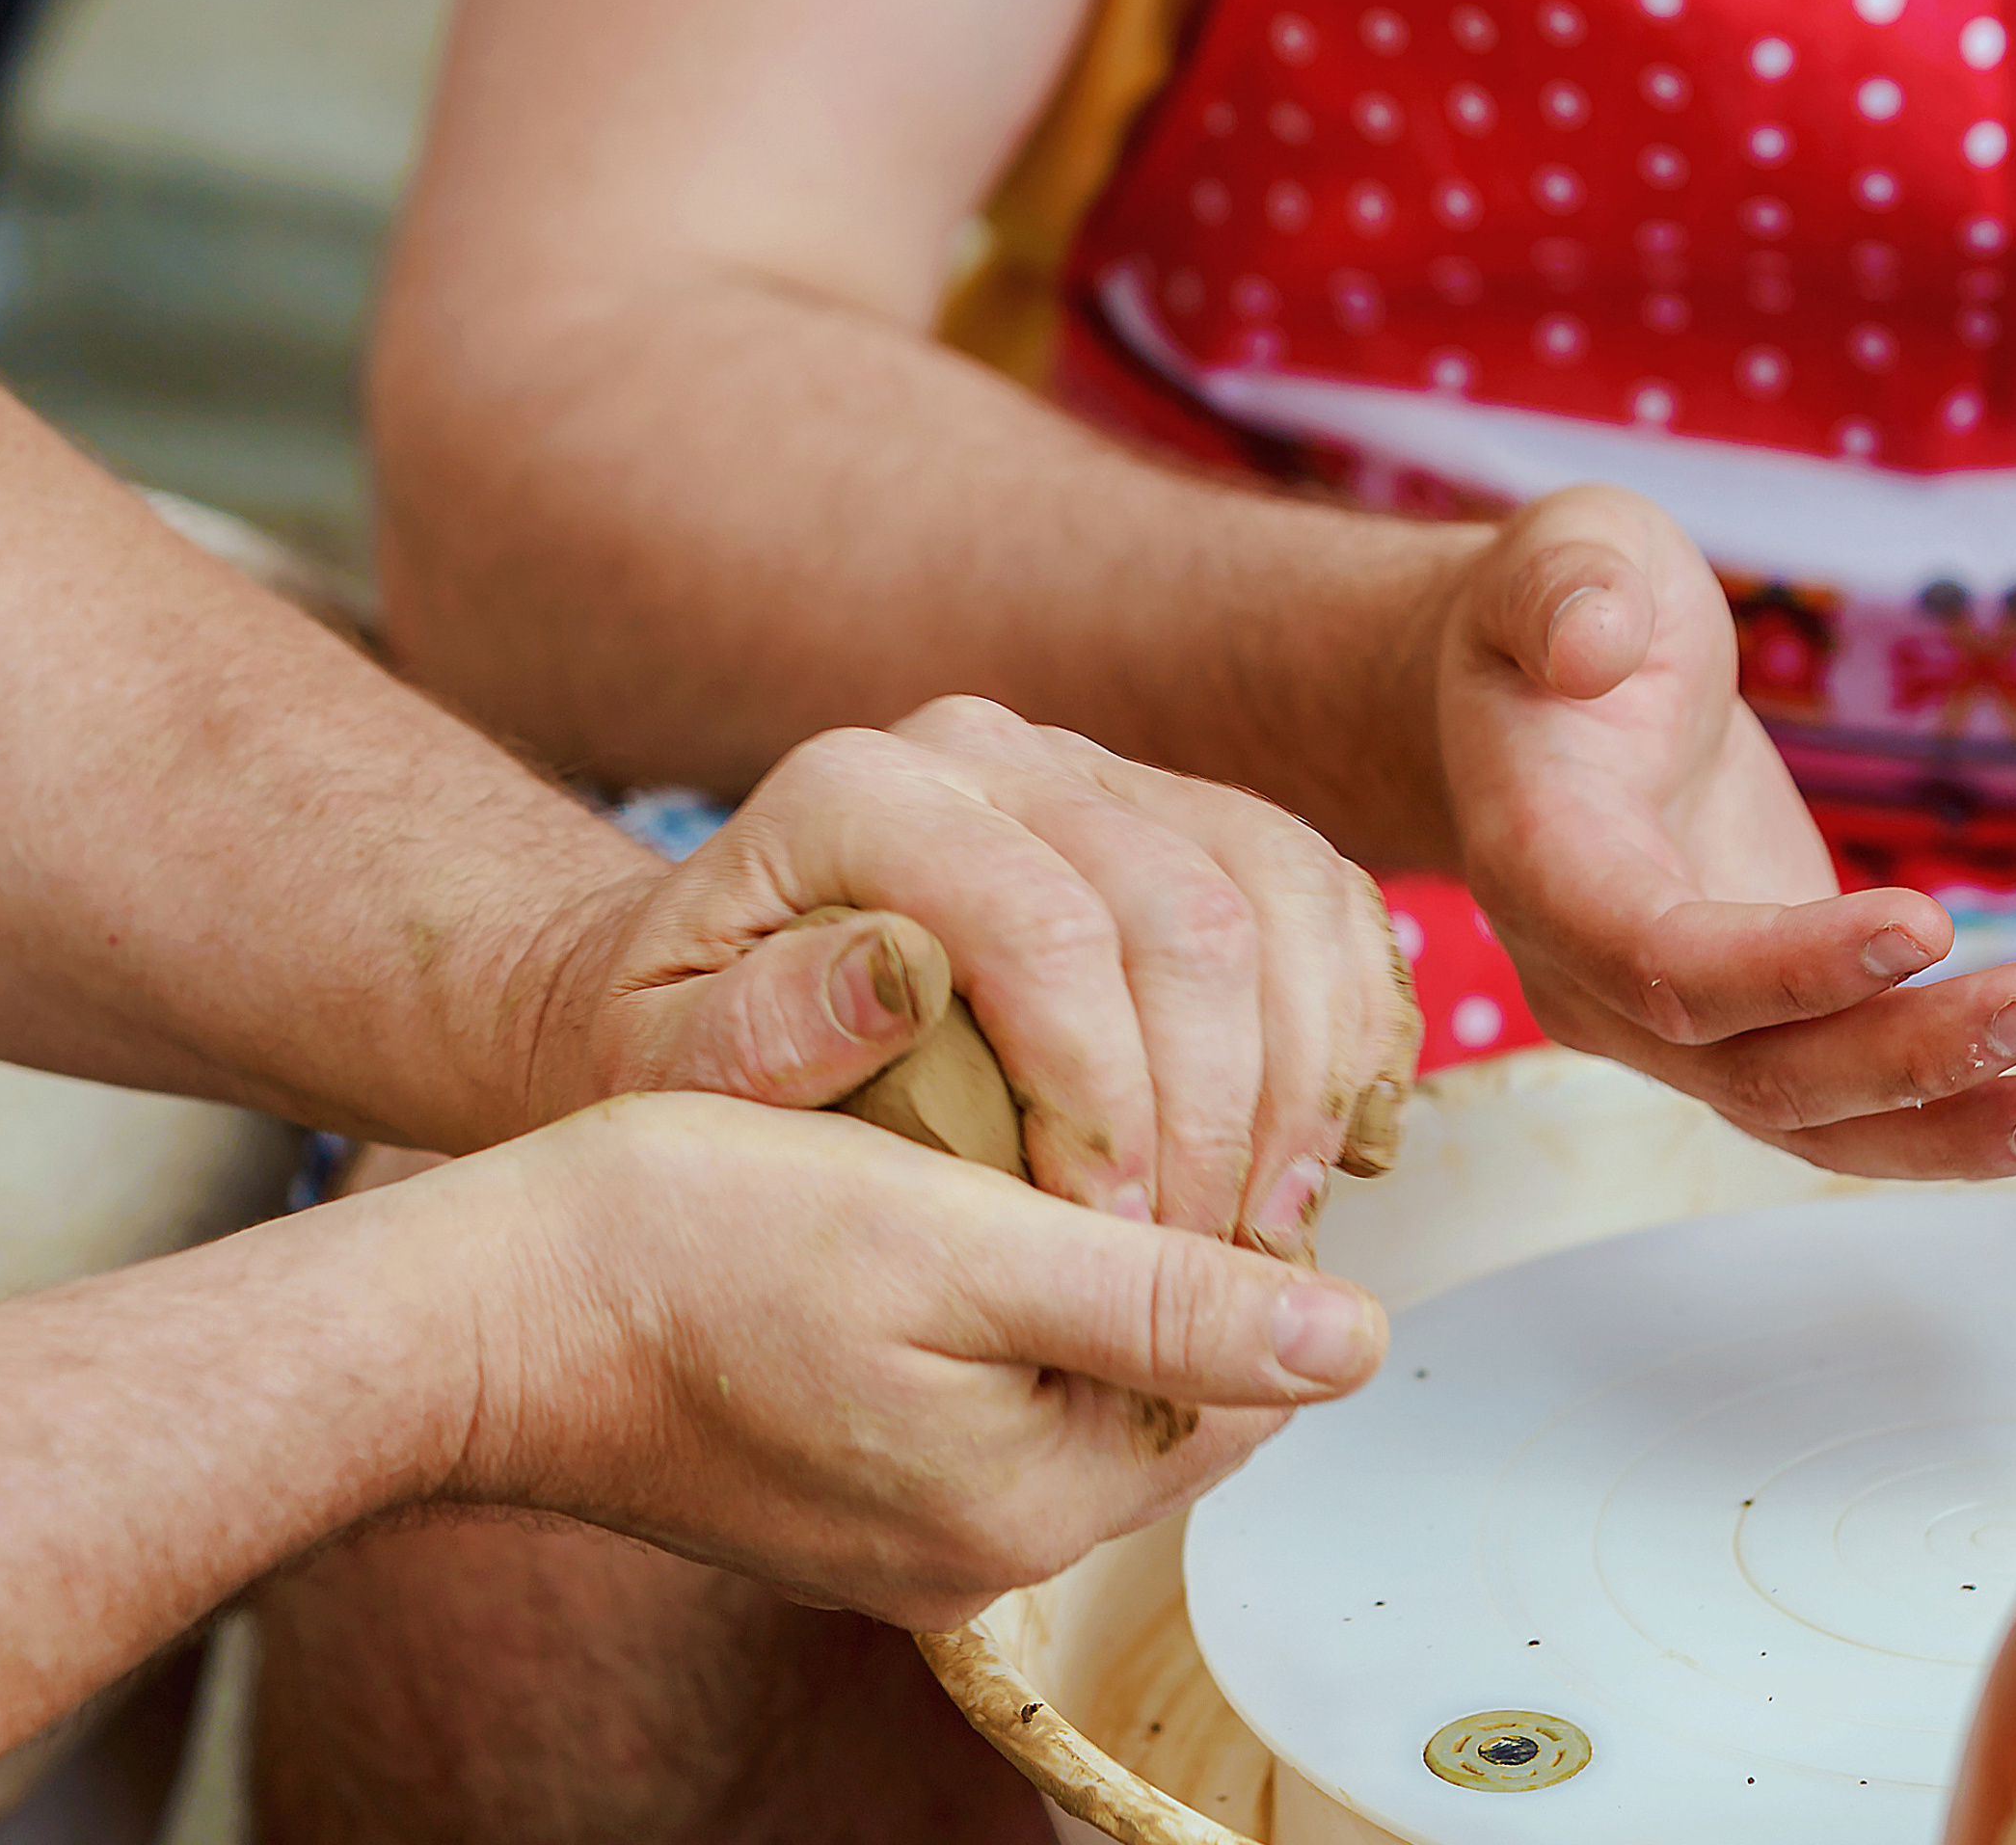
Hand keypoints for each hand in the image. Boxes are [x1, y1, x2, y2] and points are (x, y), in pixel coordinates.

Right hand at [402, 1096, 1385, 1627]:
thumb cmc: (693, 1247)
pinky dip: (998, 1313)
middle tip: (1135, 1113)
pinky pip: (978, 1401)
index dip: (1244, 1244)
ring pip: (1068, 1389)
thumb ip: (1158, 1305)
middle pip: (1155, 1396)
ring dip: (1084, 1281)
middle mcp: (979, 1545)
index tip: (1211, 1112)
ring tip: (1046, 1150)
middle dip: (1171, 1264)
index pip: (1233, 1385)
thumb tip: (1354, 1343)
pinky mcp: (837, 1491)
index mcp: (1026, 1501)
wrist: (487, 1310)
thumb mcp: (949, 1246)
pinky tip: (958, 1214)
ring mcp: (901, 1529)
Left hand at [535, 698, 1418, 1256]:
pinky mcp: (1169, 810)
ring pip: (1276, 880)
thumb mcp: (664, 1069)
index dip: (1105, 1095)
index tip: (1107, 1240)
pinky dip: (1351, 1011)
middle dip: (1226, 1104)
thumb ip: (755, 1031)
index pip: (1040, 922)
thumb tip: (894, 981)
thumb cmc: (686, 1052)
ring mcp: (1089, 770)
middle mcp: (985, 751)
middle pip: (1183, 901)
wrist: (714, 994)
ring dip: (1309, 1067)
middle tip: (1215, 1262)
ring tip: (1273, 1220)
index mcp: (859, 791)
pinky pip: (1314, 884)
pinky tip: (1329, 1136)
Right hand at [1433, 486, 2015, 1178]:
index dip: (1782, 963)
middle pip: (1741, 1061)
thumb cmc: (1551, 617)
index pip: (1653, 953)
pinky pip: (1829, 1100)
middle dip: (1899, 1056)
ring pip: (1794, 1109)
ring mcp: (1655, 1014)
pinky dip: (1935, 1121)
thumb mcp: (1565, 552)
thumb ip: (1570, 587)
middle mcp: (1583, 970)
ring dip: (1937, 1122)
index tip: (1921, 924)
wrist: (1526, 698)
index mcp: (1537, 858)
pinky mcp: (1734, 1018)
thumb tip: (1589, 646)